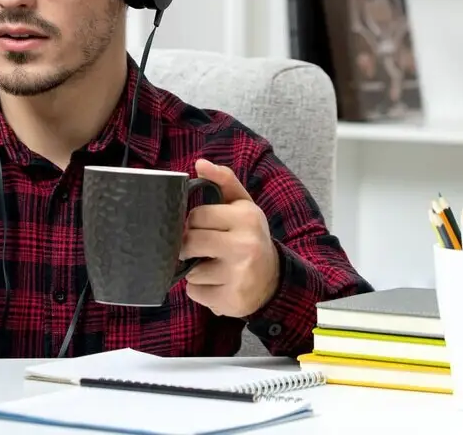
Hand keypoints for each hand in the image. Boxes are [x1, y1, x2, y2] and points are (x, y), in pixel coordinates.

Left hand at [179, 159, 279, 317]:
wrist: (273, 279)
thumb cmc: (249, 236)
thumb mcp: (242, 205)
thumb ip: (222, 181)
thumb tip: (200, 162)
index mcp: (246, 218)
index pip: (196, 216)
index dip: (194, 222)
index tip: (202, 227)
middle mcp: (245, 246)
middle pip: (190, 242)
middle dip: (189, 246)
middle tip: (199, 248)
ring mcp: (239, 275)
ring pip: (191, 270)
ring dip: (195, 270)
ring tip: (213, 267)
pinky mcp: (231, 300)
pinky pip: (195, 293)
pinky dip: (200, 290)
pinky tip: (217, 284)